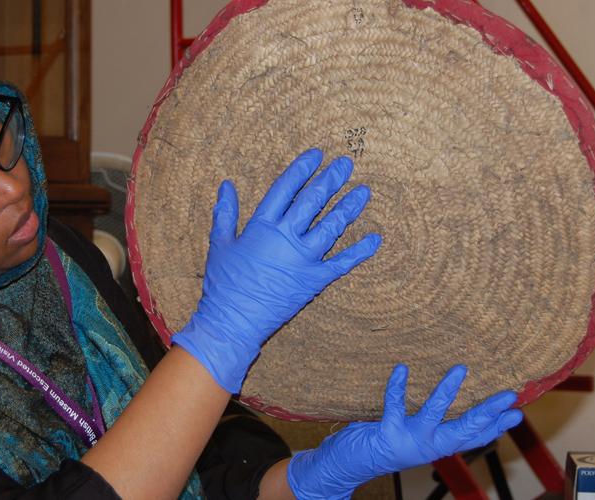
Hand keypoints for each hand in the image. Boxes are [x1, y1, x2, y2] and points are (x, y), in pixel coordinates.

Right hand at [172, 148, 381, 392]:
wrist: (233, 322)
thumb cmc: (224, 284)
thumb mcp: (220, 244)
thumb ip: (225, 213)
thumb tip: (227, 184)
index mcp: (262, 226)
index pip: (285, 188)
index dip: (302, 169)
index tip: (317, 155)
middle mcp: (286, 238)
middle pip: (313, 201)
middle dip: (331, 180)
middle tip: (346, 164)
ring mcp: (303, 259)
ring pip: (332, 226)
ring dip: (349, 208)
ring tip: (363, 192)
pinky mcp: (314, 281)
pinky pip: (342, 263)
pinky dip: (359, 252)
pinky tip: (374, 239)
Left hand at [287, 365, 523, 499]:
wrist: (352, 464)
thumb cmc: (386, 443)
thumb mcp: (418, 438)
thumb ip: (437, 426)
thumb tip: (457, 405)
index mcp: (438, 445)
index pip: (474, 437)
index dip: (496, 426)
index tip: (518, 412)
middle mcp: (429, 445)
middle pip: (464, 428)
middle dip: (488, 412)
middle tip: (510, 395)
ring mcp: (409, 439)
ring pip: (434, 414)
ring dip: (446, 391)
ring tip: (460, 369)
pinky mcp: (387, 432)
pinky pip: (394, 406)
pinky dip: (397, 387)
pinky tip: (402, 369)